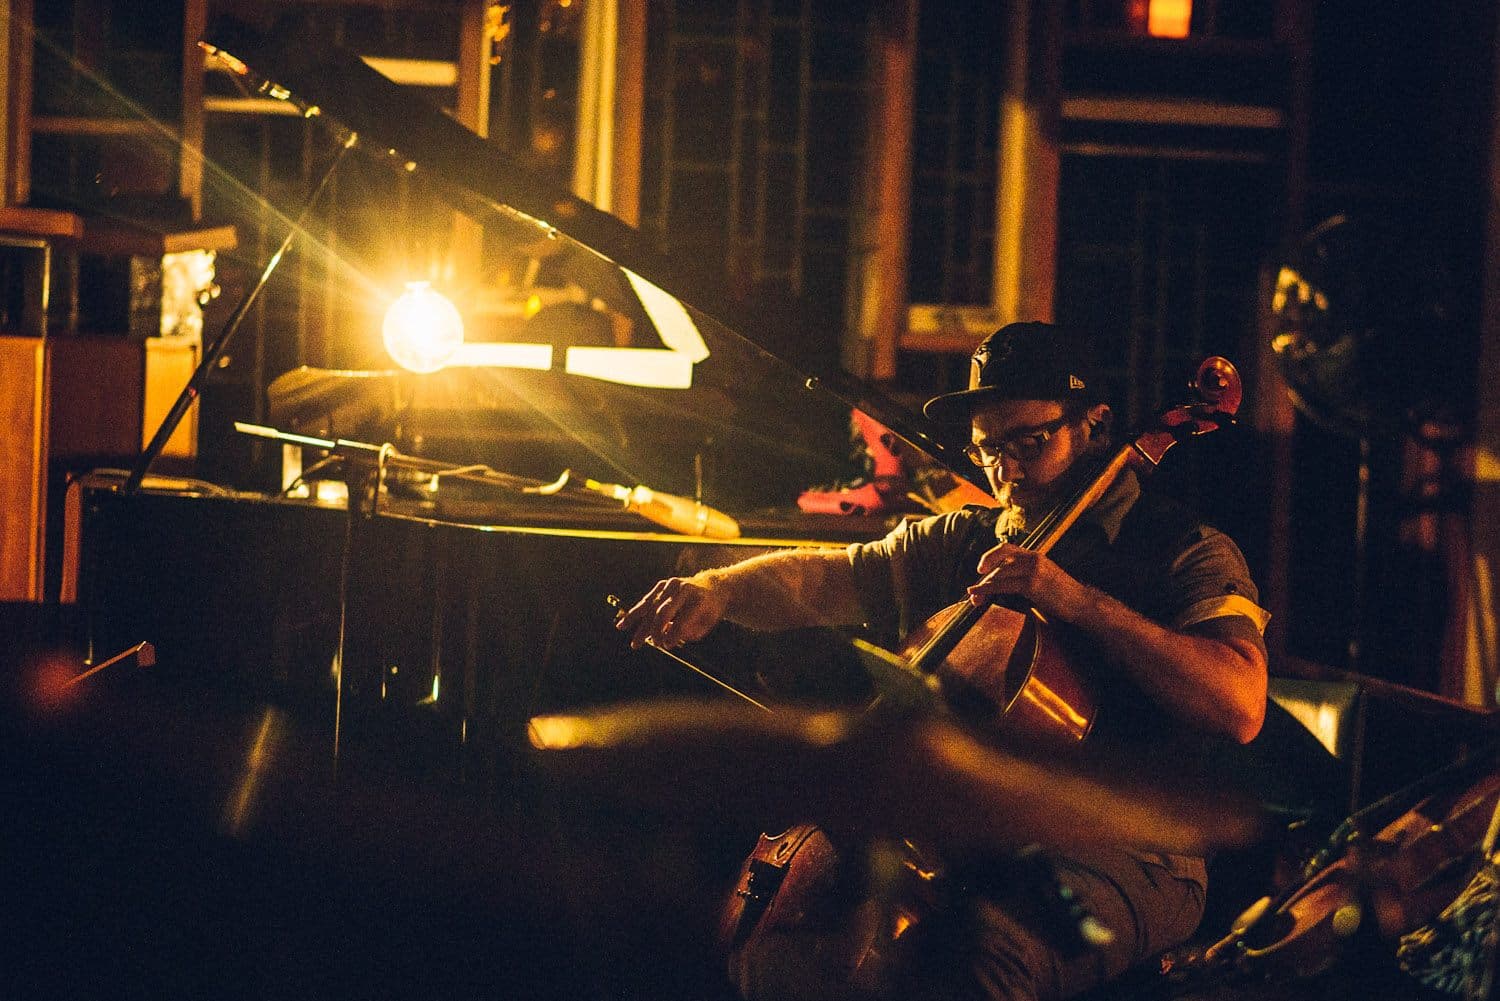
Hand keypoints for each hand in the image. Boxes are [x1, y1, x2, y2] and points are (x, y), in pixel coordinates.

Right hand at [615, 576, 728, 648]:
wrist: (711, 587)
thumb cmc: (708, 611)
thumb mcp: (707, 625)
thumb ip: (690, 633)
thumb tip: (667, 638)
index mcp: (698, 600)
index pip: (682, 620)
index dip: (673, 635)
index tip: (668, 646)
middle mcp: (683, 589)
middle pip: (663, 612)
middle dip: (653, 631)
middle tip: (648, 645)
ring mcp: (671, 585)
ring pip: (650, 606)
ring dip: (638, 624)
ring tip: (631, 639)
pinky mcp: (662, 585)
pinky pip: (647, 601)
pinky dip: (635, 613)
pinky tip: (622, 625)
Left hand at [968, 543, 1088, 620]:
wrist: (1082, 603)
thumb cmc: (1063, 596)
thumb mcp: (1044, 578)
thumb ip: (1026, 575)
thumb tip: (1003, 581)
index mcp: (1035, 556)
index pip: (1007, 548)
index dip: (990, 556)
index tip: (981, 569)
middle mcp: (1033, 558)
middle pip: (999, 558)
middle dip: (984, 573)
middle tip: (973, 588)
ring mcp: (1032, 569)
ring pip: (998, 573)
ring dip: (983, 586)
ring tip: (974, 597)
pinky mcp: (1031, 583)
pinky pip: (1002, 585)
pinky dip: (986, 590)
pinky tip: (978, 595)